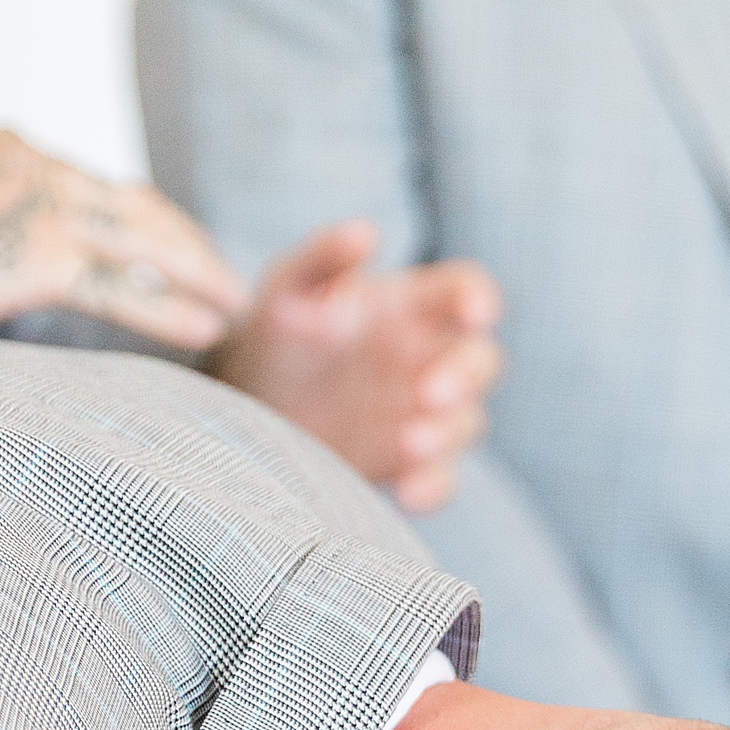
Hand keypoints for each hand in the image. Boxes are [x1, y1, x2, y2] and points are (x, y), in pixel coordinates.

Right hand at [0, 131, 249, 345]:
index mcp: (7, 150)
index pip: (96, 185)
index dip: (145, 221)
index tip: (176, 248)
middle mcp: (33, 166)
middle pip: (136, 207)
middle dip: (187, 245)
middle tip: (224, 279)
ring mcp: (38, 208)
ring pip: (144, 242)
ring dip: (197, 275)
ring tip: (232, 305)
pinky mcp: (36, 257)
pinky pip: (124, 286)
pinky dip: (172, 310)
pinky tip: (207, 330)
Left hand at [213, 223, 503, 512]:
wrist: (250, 400)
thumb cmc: (280, 329)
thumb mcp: (291, 285)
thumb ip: (325, 258)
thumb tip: (365, 235)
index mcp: (414, 306)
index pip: (464, 292)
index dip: (476, 300)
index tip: (474, 313)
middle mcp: (430, 359)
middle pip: (479, 362)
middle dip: (464, 376)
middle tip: (431, 392)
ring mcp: (422, 415)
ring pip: (465, 423)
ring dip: (445, 433)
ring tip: (411, 442)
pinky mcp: (406, 464)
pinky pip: (439, 479)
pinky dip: (431, 488)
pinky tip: (408, 494)